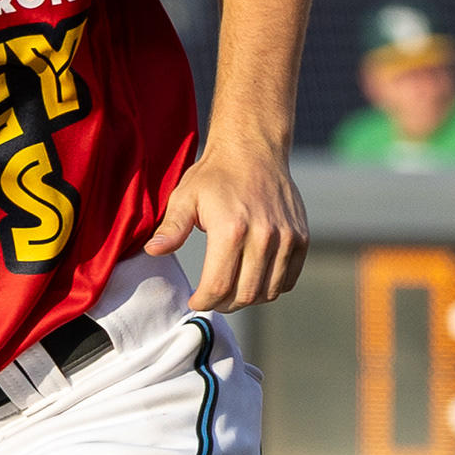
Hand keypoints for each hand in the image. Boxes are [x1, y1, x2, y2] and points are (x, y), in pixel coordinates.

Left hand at [143, 135, 305, 310]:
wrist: (253, 149)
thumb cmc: (215, 175)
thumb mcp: (185, 197)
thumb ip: (171, 228)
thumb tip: (153, 251)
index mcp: (231, 230)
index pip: (218, 286)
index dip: (204, 301)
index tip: (195, 301)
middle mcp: (263, 236)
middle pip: (245, 295)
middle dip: (224, 304)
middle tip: (212, 299)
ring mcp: (286, 238)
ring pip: (268, 291)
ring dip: (247, 299)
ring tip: (231, 292)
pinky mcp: (301, 238)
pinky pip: (288, 280)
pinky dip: (271, 288)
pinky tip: (253, 279)